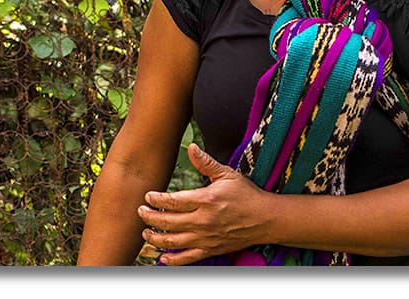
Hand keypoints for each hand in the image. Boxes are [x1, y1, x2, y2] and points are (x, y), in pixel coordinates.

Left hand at [137, 143, 268, 265]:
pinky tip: (162, 257)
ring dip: (155, 238)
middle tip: (142, 212)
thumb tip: (191, 148)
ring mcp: (205, 238)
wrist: (266, 218)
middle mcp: (203, 221)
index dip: (156, 199)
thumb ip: (206, 163)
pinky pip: (186, 259)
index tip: (148, 196)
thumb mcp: (228, 174)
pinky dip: (171, 260)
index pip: (171, 201)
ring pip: (172, 242)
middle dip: (149, 217)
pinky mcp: (210, 250)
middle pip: (166, 222)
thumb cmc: (248, 195)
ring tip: (147, 232)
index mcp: (206, 200)